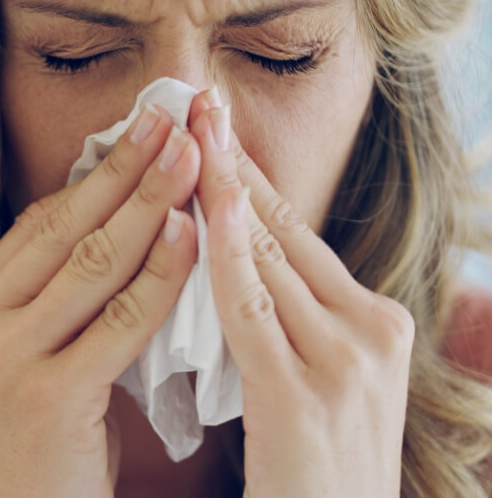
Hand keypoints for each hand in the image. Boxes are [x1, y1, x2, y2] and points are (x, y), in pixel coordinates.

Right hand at [0, 105, 199, 496]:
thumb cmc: (44, 451)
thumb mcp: (29, 363)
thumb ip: (54, 300)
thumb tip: (116, 217)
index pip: (35, 229)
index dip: (91, 176)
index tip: (138, 132)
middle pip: (61, 232)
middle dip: (124, 170)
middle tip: (173, 119)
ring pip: (91, 265)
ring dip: (150, 205)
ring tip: (193, 158)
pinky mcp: (43, 397)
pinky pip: (118, 322)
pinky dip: (160, 276)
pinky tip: (194, 237)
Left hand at [189, 89, 412, 496]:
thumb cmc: (309, 474)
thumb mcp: (310, 381)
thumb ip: (279, 320)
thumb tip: (225, 257)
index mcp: (371, 323)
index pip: (296, 232)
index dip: (249, 176)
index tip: (212, 125)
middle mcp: (370, 330)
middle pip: (284, 228)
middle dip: (233, 161)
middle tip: (195, 100)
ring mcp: (344, 361)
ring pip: (268, 255)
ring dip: (221, 187)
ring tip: (188, 128)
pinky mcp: (305, 396)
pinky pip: (252, 310)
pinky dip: (224, 254)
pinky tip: (198, 209)